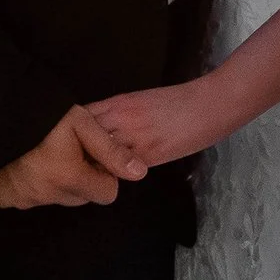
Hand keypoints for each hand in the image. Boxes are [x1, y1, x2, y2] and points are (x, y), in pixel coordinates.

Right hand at [0, 105, 148, 209]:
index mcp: (69, 178)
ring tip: (45, 152)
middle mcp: (46, 195)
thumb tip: (140, 173)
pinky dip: (31, 184)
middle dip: (82, 177)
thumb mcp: (82, 123)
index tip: (92, 154)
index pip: (108, 194)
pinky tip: (26, 162)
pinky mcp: (2, 197)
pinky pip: (28, 198)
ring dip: (57, 181)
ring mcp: (22, 199)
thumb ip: (111, 150)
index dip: (104, 173)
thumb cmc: (41, 113)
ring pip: (56, 197)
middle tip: (68, 149)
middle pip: (82, 196)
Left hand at [86, 76, 229, 168]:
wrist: (210, 104)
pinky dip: (113, 175)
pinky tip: (111, 179)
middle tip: (72, 163)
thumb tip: (107, 129)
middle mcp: (121, 119)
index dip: (72, 131)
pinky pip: (120, 169)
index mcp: (119, 103)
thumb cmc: (181, 101)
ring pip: (99, 156)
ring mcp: (133, 138)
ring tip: (88, 174)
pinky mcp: (148, 156)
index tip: (69, 142)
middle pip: (83, 138)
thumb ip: (122, 113)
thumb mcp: (144, 100)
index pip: (82, 117)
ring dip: (92, 165)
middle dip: (76, 150)